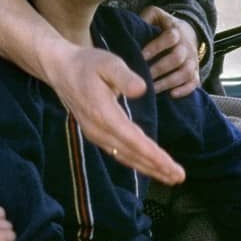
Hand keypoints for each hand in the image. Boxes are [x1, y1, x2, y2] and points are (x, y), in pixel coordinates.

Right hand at [44, 41, 185, 184]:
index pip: (133, 140)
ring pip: (125, 156)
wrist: (61, 69)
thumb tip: (141, 89)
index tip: (171, 166)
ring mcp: (95, 134)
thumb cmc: (88, 63)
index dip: (153, 155)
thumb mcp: (108, 63)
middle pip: (131, 154)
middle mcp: (98, 130)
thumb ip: (124, 76)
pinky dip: (136, 161)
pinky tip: (149, 166)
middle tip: (179, 177)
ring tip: (170, 176)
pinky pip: (118, 152)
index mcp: (103, 114)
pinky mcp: (95, 135)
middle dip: (156, 167)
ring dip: (148, 168)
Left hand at [139, 6, 200, 97]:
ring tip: (152, 89)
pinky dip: (185, 90)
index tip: (141, 56)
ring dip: (168, 82)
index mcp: (176, 30)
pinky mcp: (196, 72)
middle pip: (177, 58)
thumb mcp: (157, 16)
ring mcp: (192, 60)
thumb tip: (134, 25)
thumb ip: (146, 17)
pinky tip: (171, 94)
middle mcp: (187, 46)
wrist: (189, 33)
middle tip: (142, 76)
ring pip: (185, 73)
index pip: (169, 38)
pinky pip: (194, 83)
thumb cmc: (165, 26)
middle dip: (159, 69)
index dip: (155, 47)